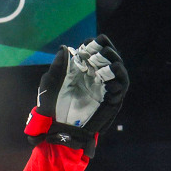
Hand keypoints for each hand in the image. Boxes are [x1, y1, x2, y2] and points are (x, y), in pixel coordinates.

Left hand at [24, 35, 128, 157]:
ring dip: (115, 63)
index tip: (90, 42)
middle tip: (101, 49)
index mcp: (81, 70)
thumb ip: (58, 66)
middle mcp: (94, 76)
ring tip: (110, 61)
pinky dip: (119, 81)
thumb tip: (65, 48)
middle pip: (107, 58)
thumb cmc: (50, 105)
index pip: (92, 52)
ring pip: (117, 71)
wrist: (55, 127)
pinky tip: (114, 74)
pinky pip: (120, 88)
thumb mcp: (50, 83)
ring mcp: (103, 88)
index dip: (93, 45)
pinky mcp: (110, 100)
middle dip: (106, 52)